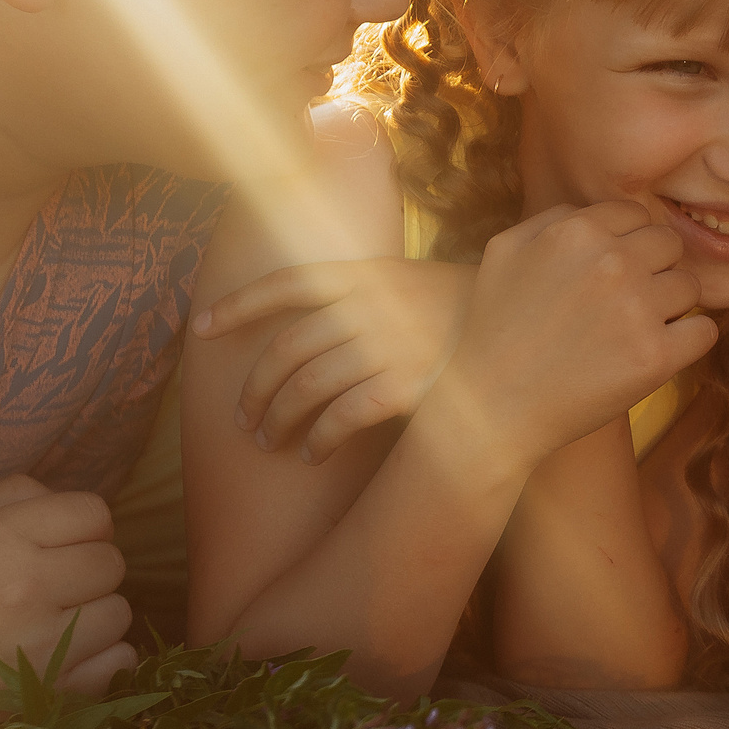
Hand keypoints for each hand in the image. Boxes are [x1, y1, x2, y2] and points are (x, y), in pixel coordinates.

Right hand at [0, 476, 135, 709]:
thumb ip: (3, 500)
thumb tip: (63, 498)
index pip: (93, 512)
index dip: (79, 527)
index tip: (55, 545)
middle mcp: (26, 588)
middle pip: (112, 561)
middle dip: (87, 570)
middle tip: (47, 589)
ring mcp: (45, 646)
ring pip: (120, 611)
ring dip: (94, 616)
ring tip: (47, 627)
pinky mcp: (54, 694)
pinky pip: (119, 660)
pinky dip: (101, 660)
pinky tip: (61, 661)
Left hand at [196, 256, 480, 461]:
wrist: (525, 337)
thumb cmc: (462, 312)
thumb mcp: (409, 280)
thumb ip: (359, 291)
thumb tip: (306, 317)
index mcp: (366, 274)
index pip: (287, 282)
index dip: (239, 304)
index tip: (203, 327)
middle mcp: (370, 308)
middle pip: (287, 349)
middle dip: (256, 389)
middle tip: (243, 418)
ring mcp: (387, 347)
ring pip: (306, 388)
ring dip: (279, 420)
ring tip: (269, 440)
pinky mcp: (405, 387)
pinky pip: (342, 418)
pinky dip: (319, 439)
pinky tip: (311, 453)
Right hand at [440, 201, 715, 471]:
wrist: (492, 405)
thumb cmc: (495, 328)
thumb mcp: (505, 249)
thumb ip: (554, 217)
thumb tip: (598, 213)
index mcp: (578, 232)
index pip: (636, 215)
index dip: (628, 243)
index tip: (612, 271)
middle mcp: (613, 263)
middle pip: (669, 246)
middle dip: (653, 269)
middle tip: (627, 301)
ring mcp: (638, 310)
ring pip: (690, 286)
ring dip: (670, 305)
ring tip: (635, 328)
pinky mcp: (655, 357)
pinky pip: (704, 331)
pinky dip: (689, 340)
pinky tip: (660, 349)